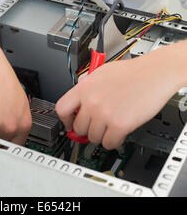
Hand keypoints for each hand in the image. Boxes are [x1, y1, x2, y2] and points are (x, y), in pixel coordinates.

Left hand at [55, 44, 182, 149]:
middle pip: (78, 127)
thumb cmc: (132, 71)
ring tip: (111, 126)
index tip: (70, 124)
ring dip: (102, 135)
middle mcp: (92, 101)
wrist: (153, 73)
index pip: (62, 109)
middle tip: (96, 126)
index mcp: (85, 87)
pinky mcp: (119, 125)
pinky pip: (109, 143)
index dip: (65, 120)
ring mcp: (104, 114)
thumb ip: (88, 83)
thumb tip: (78, 92)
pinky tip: (120, 131)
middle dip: (87, 129)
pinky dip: (114, 141)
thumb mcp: (101, 71)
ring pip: (93, 138)